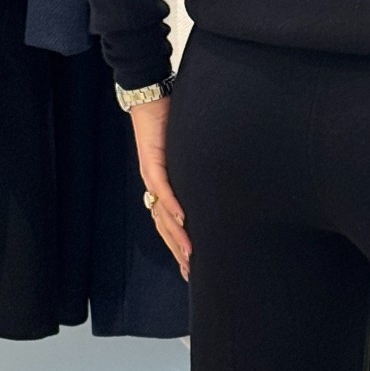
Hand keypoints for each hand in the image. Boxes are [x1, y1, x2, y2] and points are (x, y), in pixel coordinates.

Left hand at [131, 98, 191, 279]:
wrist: (151, 98)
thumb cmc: (170, 122)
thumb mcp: (187, 152)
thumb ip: (196, 170)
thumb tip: (219, 183)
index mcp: (163, 186)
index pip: (169, 223)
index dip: (179, 245)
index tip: (190, 266)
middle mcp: (155, 186)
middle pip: (164, 226)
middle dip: (178, 250)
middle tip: (191, 271)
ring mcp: (152, 175)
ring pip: (163, 214)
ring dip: (177, 236)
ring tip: (190, 254)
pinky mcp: (153, 162)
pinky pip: (164, 188)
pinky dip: (173, 206)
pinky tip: (182, 220)